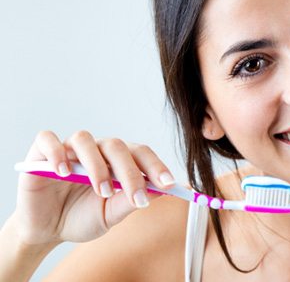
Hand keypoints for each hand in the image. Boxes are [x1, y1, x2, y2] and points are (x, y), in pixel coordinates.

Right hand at [11, 130, 175, 245]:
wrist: (46, 229)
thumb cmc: (81, 217)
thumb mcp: (109, 216)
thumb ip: (129, 203)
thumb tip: (161, 192)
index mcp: (117, 161)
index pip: (141, 154)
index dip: (156, 167)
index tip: (169, 185)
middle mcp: (96, 150)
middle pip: (117, 147)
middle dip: (131, 173)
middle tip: (137, 198)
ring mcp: (69, 150)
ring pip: (85, 140)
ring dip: (97, 165)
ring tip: (102, 190)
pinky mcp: (40, 154)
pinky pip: (48, 140)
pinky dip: (56, 152)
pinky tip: (63, 172)